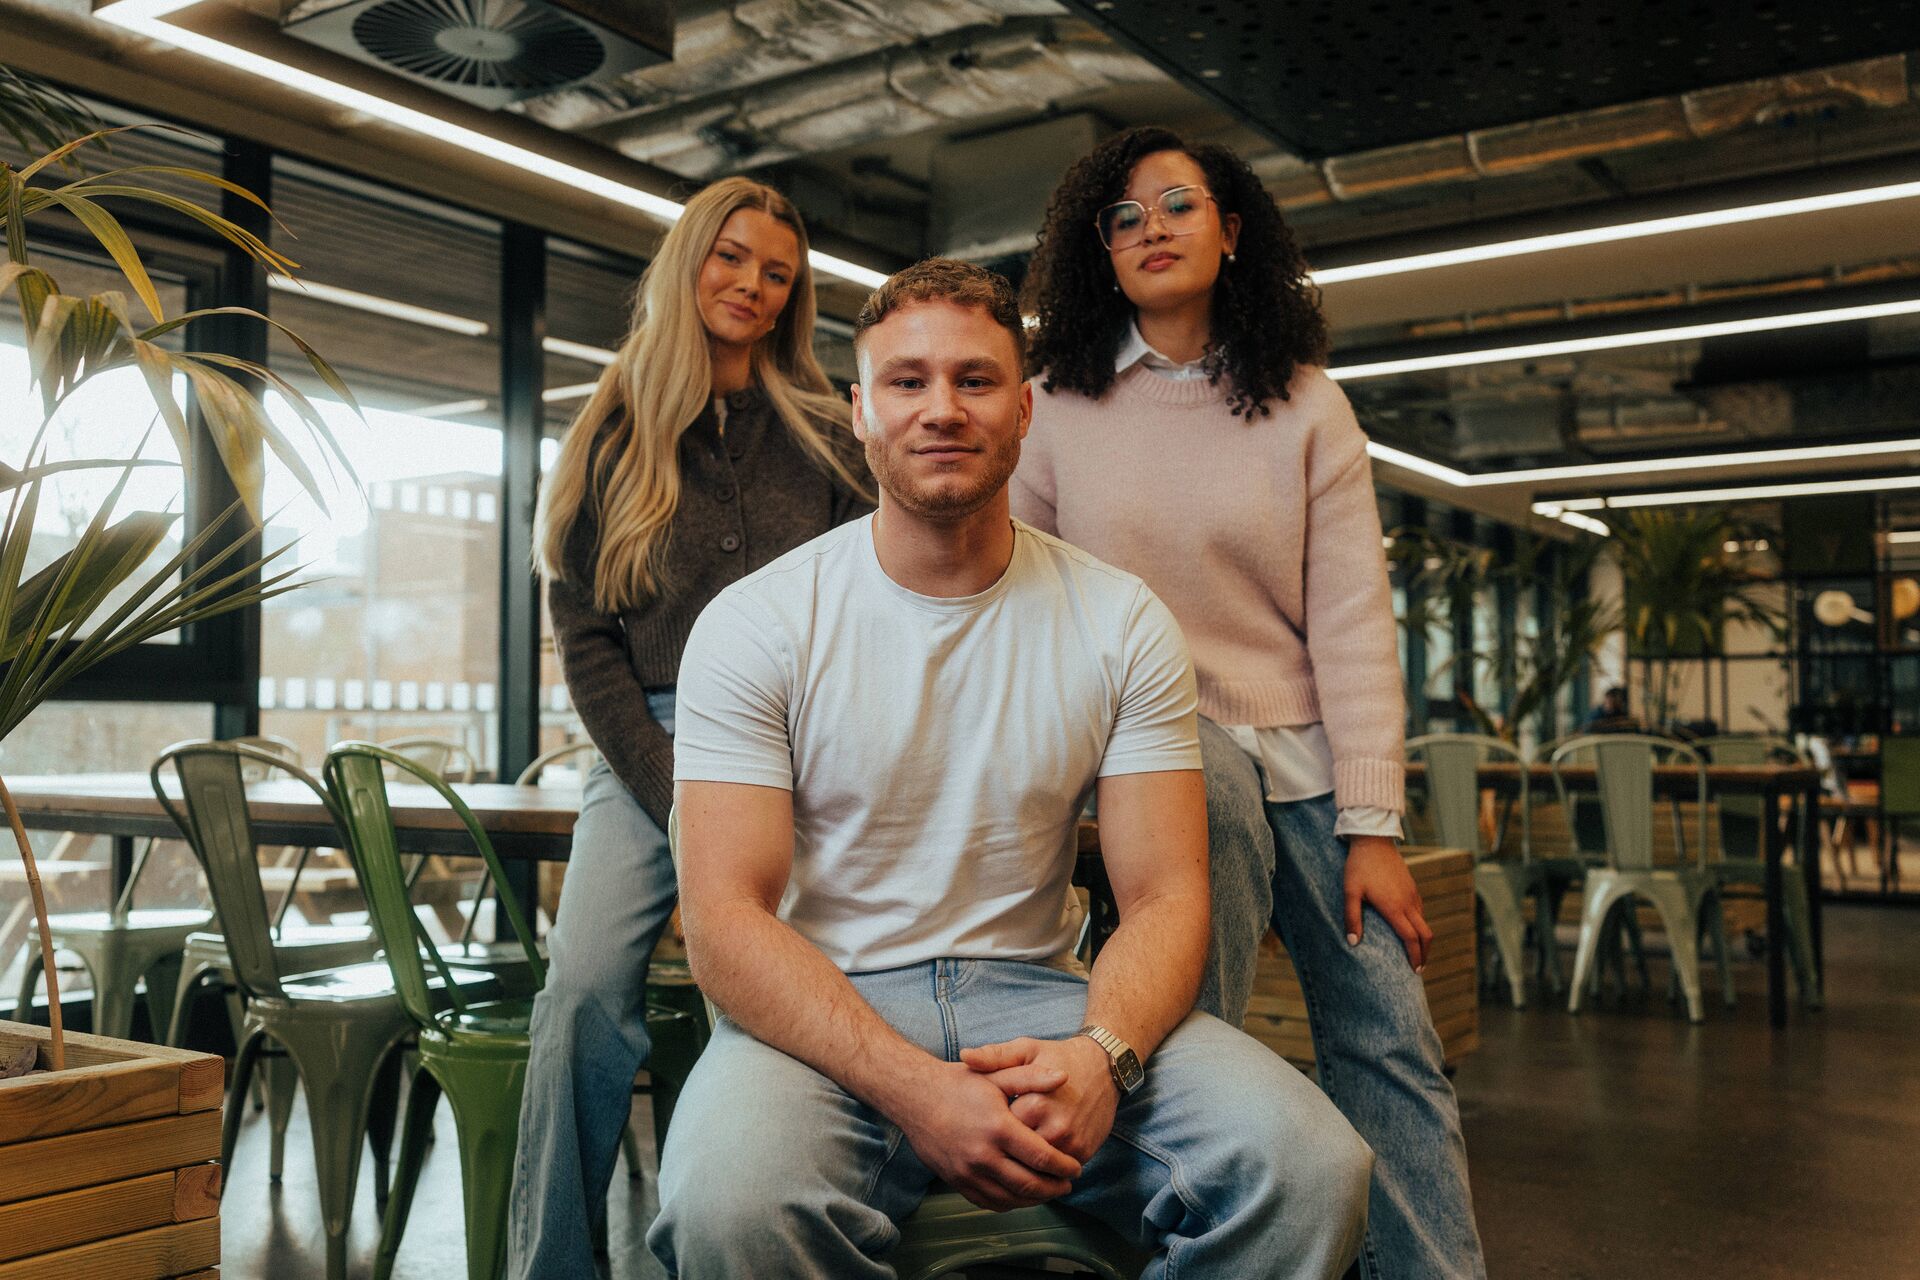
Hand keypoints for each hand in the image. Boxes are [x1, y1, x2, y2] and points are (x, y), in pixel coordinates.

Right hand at [888, 1059, 1082, 1211]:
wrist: (915, 1097)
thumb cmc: (959, 1084)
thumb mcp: (996, 1075)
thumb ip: (1031, 1078)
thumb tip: (1063, 1076)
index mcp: (998, 1128)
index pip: (1042, 1157)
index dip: (1064, 1167)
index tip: (1076, 1168)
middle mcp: (983, 1155)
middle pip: (1029, 1184)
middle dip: (1054, 1187)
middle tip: (1067, 1185)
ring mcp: (968, 1172)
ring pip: (1011, 1199)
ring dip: (1035, 1199)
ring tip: (1049, 1191)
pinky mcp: (956, 1182)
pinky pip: (989, 1202)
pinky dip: (1011, 1203)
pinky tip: (1021, 1195)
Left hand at [961, 1035, 1117, 1165]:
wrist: (1104, 1066)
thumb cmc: (1058, 1056)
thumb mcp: (1026, 1050)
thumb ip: (995, 1056)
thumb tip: (965, 1056)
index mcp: (1035, 1104)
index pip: (1001, 1131)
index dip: (991, 1128)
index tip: (985, 1122)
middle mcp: (1056, 1128)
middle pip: (1018, 1153)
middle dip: (1005, 1149)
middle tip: (994, 1142)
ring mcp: (1072, 1144)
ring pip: (1036, 1167)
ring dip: (1023, 1162)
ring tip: (1010, 1151)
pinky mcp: (1084, 1152)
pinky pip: (1055, 1170)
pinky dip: (1043, 1167)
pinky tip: (1031, 1158)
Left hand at [1344, 835, 1431, 970]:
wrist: (1373, 841)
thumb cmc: (1359, 867)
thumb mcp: (1350, 892)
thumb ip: (1352, 917)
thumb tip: (1353, 942)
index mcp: (1394, 907)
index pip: (1411, 939)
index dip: (1415, 956)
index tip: (1414, 970)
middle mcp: (1408, 903)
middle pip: (1425, 934)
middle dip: (1425, 953)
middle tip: (1418, 968)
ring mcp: (1412, 894)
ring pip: (1424, 922)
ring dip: (1422, 939)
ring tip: (1414, 952)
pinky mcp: (1412, 887)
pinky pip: (1420, 911)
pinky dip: (1419, 925)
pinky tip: (1409, 928)